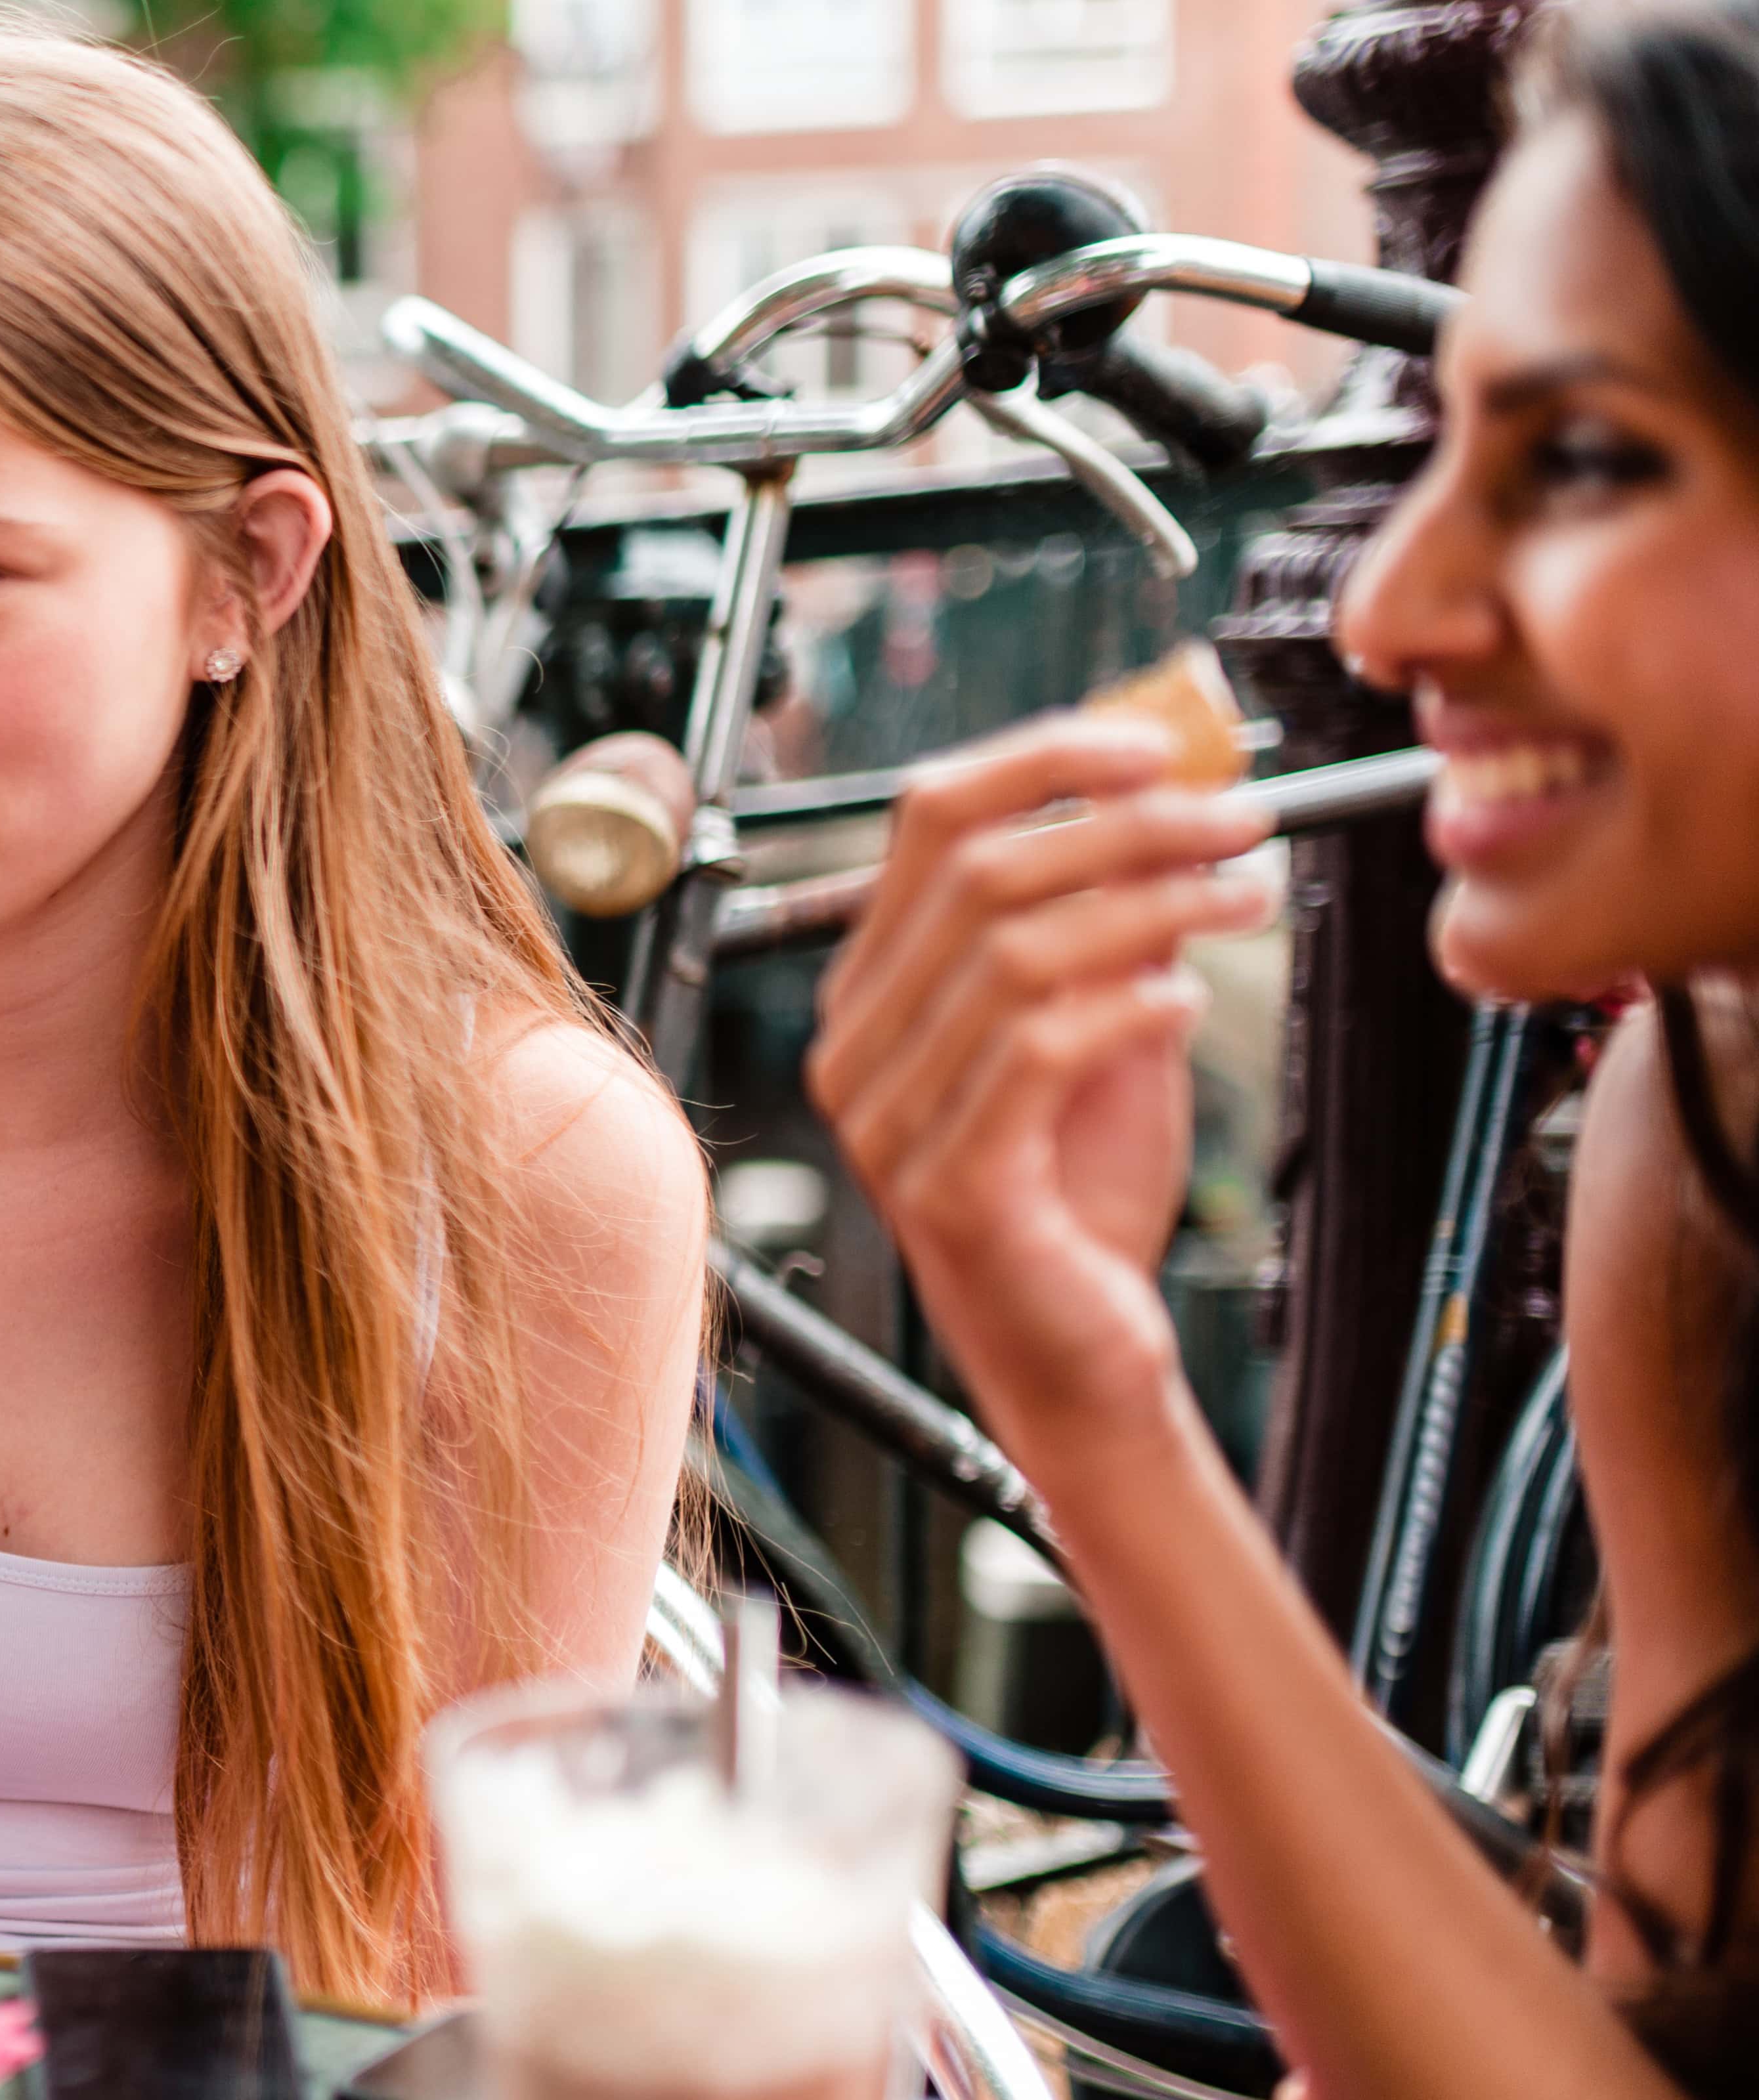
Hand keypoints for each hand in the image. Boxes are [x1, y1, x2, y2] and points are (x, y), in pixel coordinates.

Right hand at [804, 714, 1273, 1440]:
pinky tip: (1191, 1002)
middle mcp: (856, 1044)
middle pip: (976, 871)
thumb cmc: (1084, 1191)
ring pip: (1013, 951)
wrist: (1081, 1354)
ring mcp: (888, 1118)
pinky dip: (1130, 1005)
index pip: (927, 820)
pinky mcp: (948, 1183)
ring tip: (1244, 897)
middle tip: (1240, 820)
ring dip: (1152, 905)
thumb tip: (1169, 799)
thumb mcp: (1106, 1028)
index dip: (1044, 758)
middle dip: (1124, 824)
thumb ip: (1113, 928)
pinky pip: (1039, 1051)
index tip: (1160, 745)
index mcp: (873, 991)